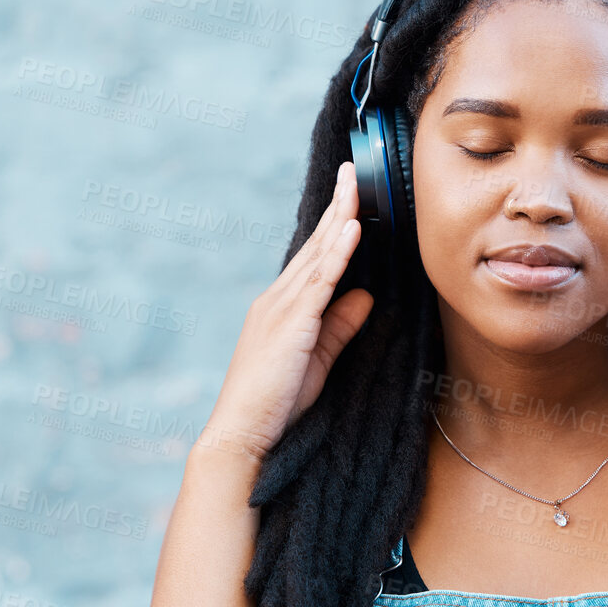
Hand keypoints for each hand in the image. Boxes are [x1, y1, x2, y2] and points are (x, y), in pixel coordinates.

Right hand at [199, 161, 373, 463]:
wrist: (242, 435)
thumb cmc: (276, 404)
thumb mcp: (317, 360)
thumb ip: (340, 326)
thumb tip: (365, 295)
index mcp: (282, 307)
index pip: (314, 258)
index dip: (333, 226)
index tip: (350, 196)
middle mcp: (277, 300)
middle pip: (314, 245)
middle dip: (336, 207)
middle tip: (351, 171)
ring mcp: (280, 310)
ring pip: (317, 256)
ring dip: (339, 219)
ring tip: (356, 187)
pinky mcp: (289, 326)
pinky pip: (318, 283)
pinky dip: (336, 254)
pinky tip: (351, 230)